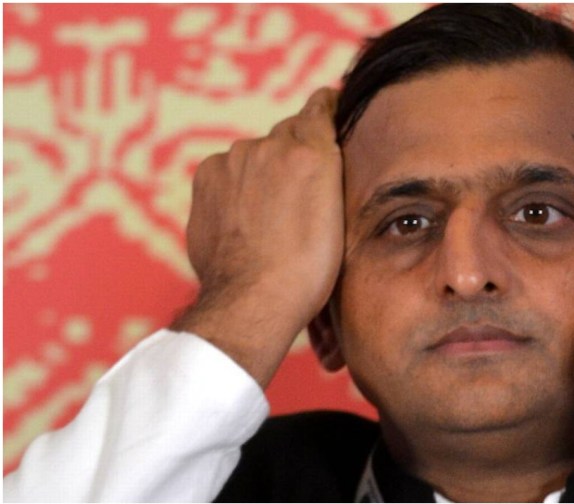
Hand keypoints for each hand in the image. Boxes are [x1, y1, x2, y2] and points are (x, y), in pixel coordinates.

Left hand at [172, 88, 343, 386]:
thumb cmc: (307, 270)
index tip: (330, 108)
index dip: (327, 108)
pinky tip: (246, 219)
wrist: (253, 301)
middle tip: (302, 195)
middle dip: (295, 155)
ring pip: (256, 155)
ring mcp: (234, 159)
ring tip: (271, 217)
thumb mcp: (339, 216)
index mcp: (312, 151)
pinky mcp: (207, 176)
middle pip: (287, 135)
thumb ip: (327, 169)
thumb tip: (319, 145)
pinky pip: (228, 171)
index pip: (320, 105)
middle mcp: (271, 145)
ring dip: (264, 173)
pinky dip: (236, 187)